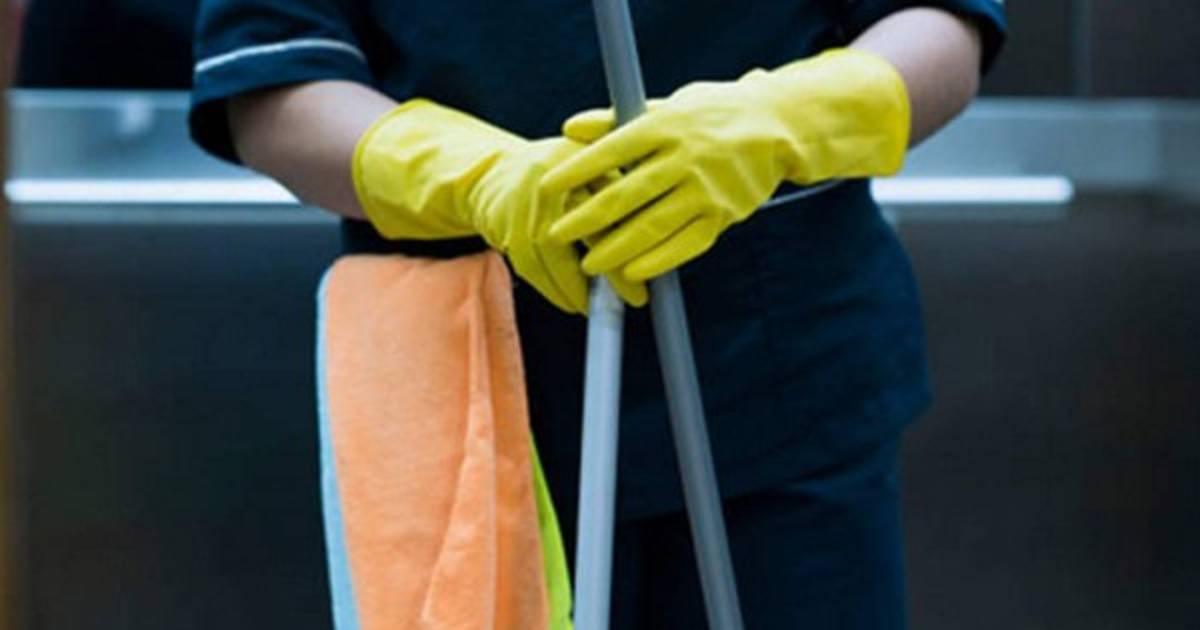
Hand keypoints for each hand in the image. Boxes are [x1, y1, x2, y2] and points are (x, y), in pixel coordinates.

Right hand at [467, 138, 647, 312]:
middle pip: (581, 229)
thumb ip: (624, 183)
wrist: (496, 174)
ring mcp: (522, 206)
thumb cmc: (561, 174)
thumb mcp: (593, 163)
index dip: (633, 238)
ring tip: (603, 307)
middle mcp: (546, 180)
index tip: (654, 264)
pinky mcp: (505, 229)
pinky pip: (529, 267)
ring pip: (551, 253)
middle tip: (635, 299)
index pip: (610, 201)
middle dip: (610, 270)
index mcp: (576, 159)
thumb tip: (663, 229)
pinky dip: (552, 289)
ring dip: (577, 287)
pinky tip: (573, 303)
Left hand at [541, 48, 910, 281]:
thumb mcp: (666, 107)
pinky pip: (686, 243)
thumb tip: (568, 128)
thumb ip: (616, 120)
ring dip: (618, 248)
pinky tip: (632, 272)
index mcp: (666, 124)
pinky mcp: (725, 214)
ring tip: (590, 265)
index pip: (613, 149)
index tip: (547, 188)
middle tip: (556, 235)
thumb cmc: (709, 116)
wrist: (778, 127)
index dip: (578, 170)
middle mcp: (685, 156)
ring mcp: (707, 188)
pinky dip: (659, 260)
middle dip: (588, 217)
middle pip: (628, 192)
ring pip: (654, 224)